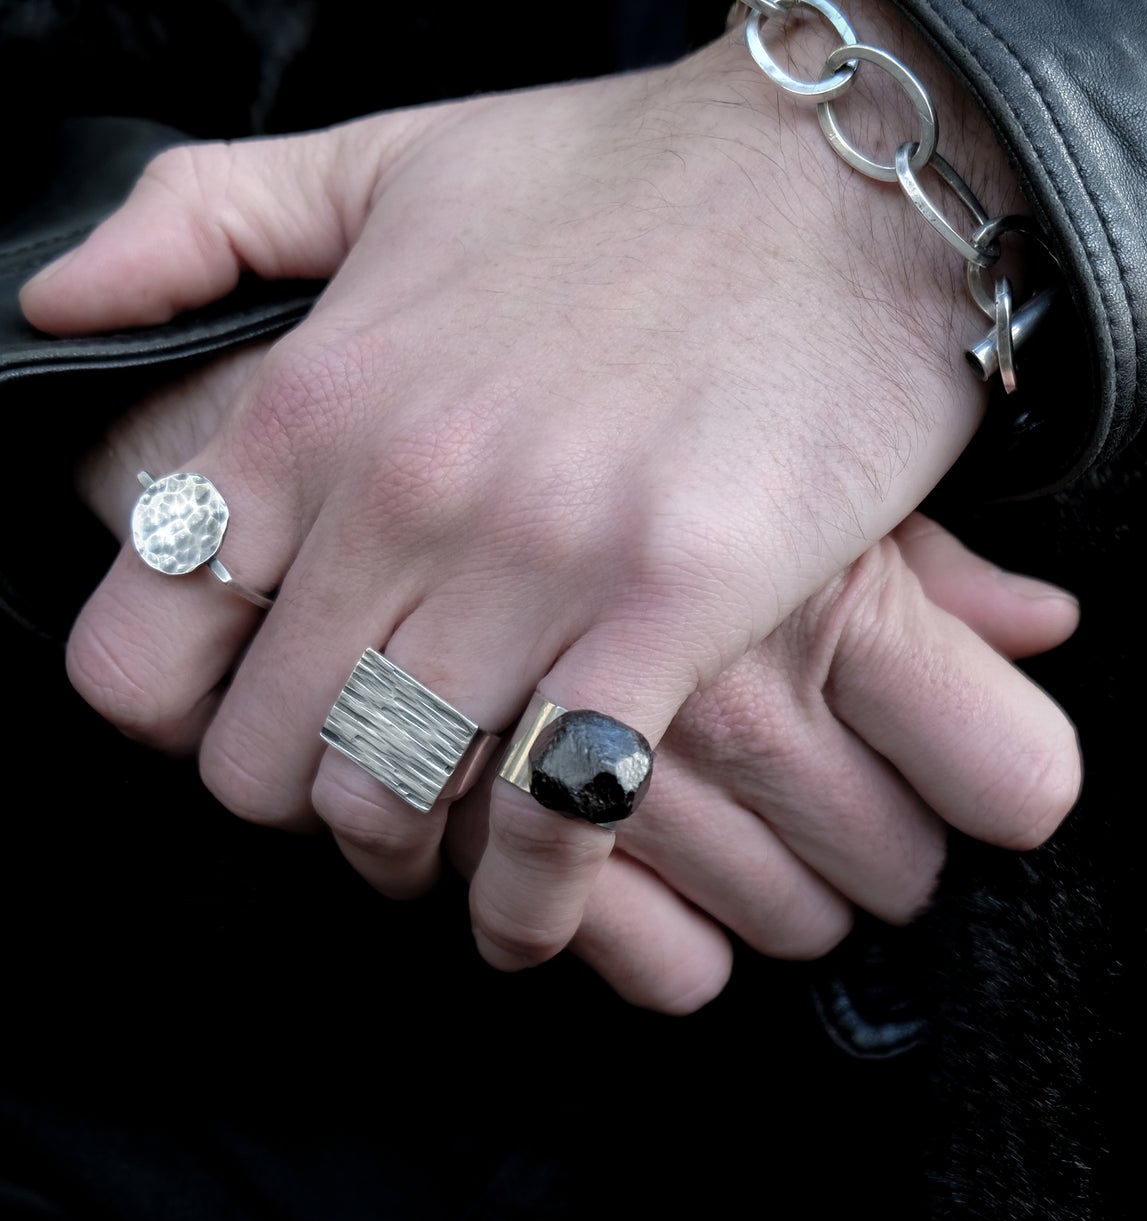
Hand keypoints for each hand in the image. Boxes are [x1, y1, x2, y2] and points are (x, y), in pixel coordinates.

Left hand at [26, 3, 1064, 996]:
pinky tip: (531, 917)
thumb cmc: (631, 180)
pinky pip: (547, 817)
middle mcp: (400, 492)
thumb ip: (202, 221)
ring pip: (392, 800)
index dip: (177, 721)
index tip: (247, 723)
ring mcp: (532, 556)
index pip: (141, 645)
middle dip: (306, 807)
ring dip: (411, 863)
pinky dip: (525, 900)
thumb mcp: (388, 156)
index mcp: (312, 401)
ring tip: (452, 859)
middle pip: (267, 756)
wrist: (846, 186)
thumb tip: (55, 304)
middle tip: (373, 801)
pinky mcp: (667, 607)